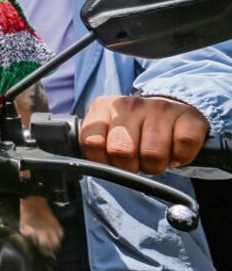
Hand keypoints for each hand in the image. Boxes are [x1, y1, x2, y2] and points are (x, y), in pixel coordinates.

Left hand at [80, 95, 209, 174]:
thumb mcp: (108, 130)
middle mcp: (130, 104)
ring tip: (156, 155)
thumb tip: (83, 167)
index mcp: (103, 107)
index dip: (102, 161)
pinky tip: (175, 149)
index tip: (111, 161)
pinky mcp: (188, 117)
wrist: (174, 108)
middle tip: (137, 160)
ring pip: (153, 155)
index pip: (91, 142)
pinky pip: (182, 149)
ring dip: (156, 165)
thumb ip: (93, 144)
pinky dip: (181, 158)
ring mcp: (159, 108)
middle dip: (130, 166)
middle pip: (121, 152)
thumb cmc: (135, 128)